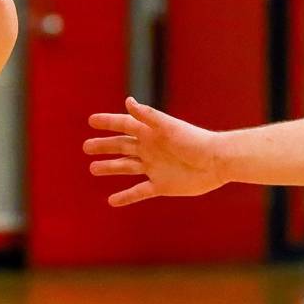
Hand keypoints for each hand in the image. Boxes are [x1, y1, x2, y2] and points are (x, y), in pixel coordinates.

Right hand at [84, 97, 226, 205]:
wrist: (217, 163)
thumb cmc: (195, 141)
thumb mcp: (169, 127)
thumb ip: (148, 116)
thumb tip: (127, 102)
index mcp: (150, 133)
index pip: (124, 125)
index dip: (108, 122)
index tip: (91, 121)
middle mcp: (149, 149)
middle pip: (121, 146)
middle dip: (104, 146)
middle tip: (86, 147)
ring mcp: (154, 167)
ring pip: (126, 167)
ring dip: (110, 167)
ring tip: (93, 169)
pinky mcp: (161, 185)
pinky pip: (139, 191)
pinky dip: (126, 197)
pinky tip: (112, 201)